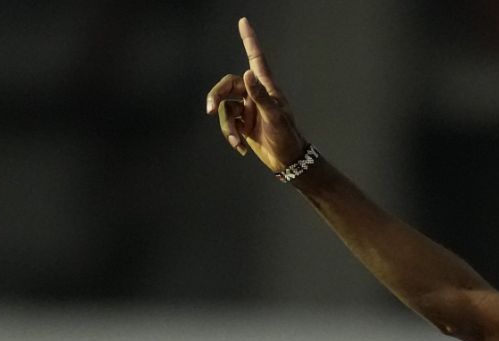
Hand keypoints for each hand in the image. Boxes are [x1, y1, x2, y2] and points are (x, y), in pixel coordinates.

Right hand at [205, 17, 306, 172]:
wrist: (288, 161)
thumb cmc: (287, 136)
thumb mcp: (274, 116)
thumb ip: (260, 96)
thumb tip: (247, 74)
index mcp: (266, 88)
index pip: (255, 59)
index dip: (249, 40)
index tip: (243, 22)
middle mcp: (254, 95)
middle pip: (227, 86)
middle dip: (216, 97)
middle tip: (209, 110)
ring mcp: (247, 109)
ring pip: (225, 109)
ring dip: (227, 127)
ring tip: (237, 142)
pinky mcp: (242, 124)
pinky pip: (228, 124)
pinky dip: (231, 136)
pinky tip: (241, 148)